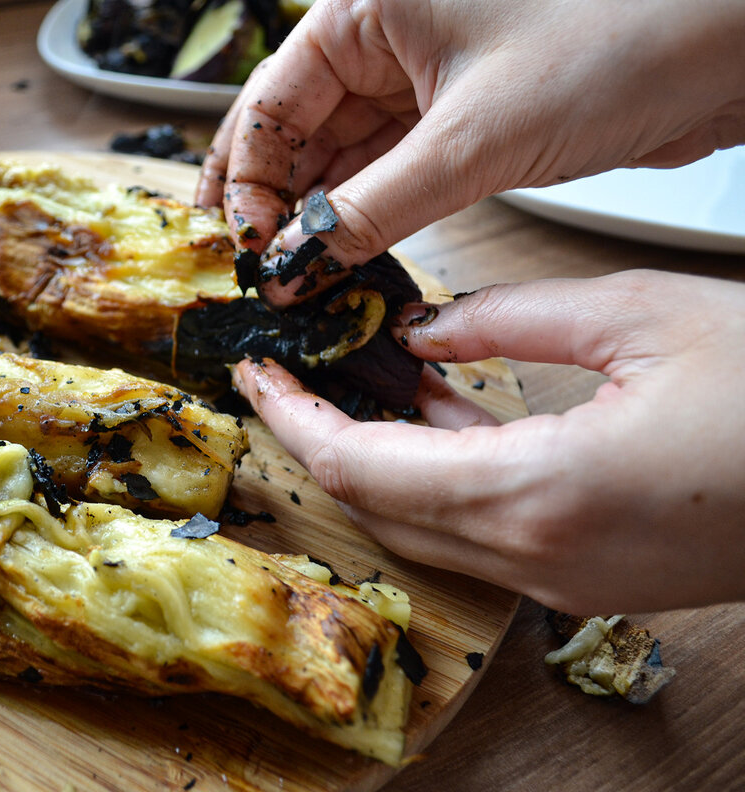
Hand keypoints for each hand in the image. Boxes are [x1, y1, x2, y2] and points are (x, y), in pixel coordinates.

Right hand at [196, 0, 744, 304]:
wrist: (727, 45)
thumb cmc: (620, 39)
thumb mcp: (473, 140)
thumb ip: (372, 210)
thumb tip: (296, 265)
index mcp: (370, 6)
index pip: (273, 100)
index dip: (249, 181)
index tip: (247, 250)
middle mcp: (388, 38)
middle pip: (298, 131)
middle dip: (276, 203)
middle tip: (255, 273)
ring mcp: (425, 80)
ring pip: (343, 159)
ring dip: (320, 219)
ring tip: (296, 279)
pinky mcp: (462, 120)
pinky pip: (391, 174)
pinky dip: (367, 218)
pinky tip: (344, 259)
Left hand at [230, 270, 744, 613]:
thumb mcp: (639, 317)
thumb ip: (509, 319)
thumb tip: (429, 331)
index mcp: (537, 495)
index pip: (361, 471)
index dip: (294, 423)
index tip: (258, 378)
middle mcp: (538, 558)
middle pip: (379, 510)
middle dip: (320, 443)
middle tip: (289, 380)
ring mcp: (564, 580)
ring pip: (426, 526)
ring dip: (381, 459)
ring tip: (355, 384)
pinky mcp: (589, 576)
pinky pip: (481, 531)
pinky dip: (442, 478)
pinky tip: (438, 416)